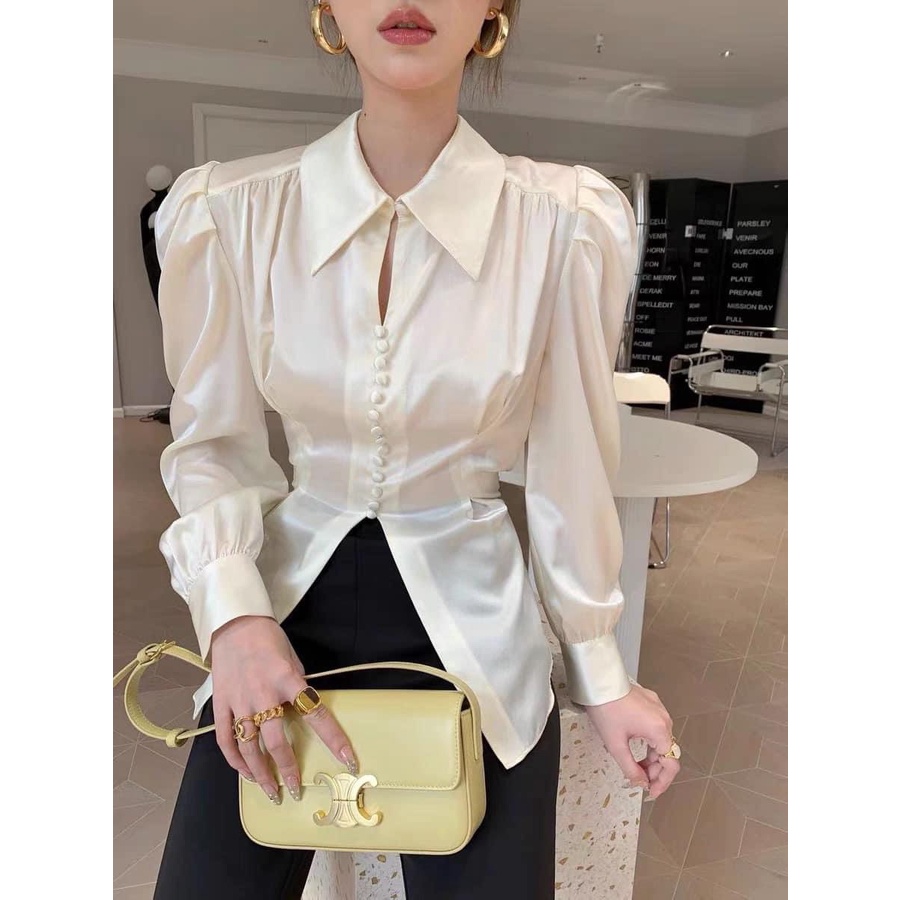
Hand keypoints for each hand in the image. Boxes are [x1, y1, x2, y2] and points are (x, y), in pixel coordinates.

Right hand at [209, 615, 357, 803]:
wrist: (235, 623)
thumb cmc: (269, 638)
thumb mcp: (293, 658)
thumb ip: (298, 686)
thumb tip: (305, 709)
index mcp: (288, 680)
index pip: (316, 715)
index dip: (334, 740)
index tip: (347, 760)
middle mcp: (264, 694)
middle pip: (277, 741)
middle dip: (287, 770)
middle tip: (294, 789)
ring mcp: (240, 702)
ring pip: (249, 747)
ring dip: (259, 773)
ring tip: (269, 790)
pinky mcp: (221, 704)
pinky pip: (226, 739)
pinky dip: (234, 760)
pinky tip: (244, 772)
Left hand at [584, 683, 679, 799]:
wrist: (599, 681)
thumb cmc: (606, 709)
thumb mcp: (616, 744)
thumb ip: (631, 768)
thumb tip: (640, 783)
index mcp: (659, 730)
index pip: (670, 764)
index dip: (662, 782)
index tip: (651, 792)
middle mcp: (664, 718)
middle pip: (666, 752)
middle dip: (654, 770)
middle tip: (639, 780)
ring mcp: (659, 708)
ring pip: (661, 740)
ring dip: (651, 756)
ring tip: (636, 765)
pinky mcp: (651, 701)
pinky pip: (656, 727)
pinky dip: (649, 741)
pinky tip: (636, 746)